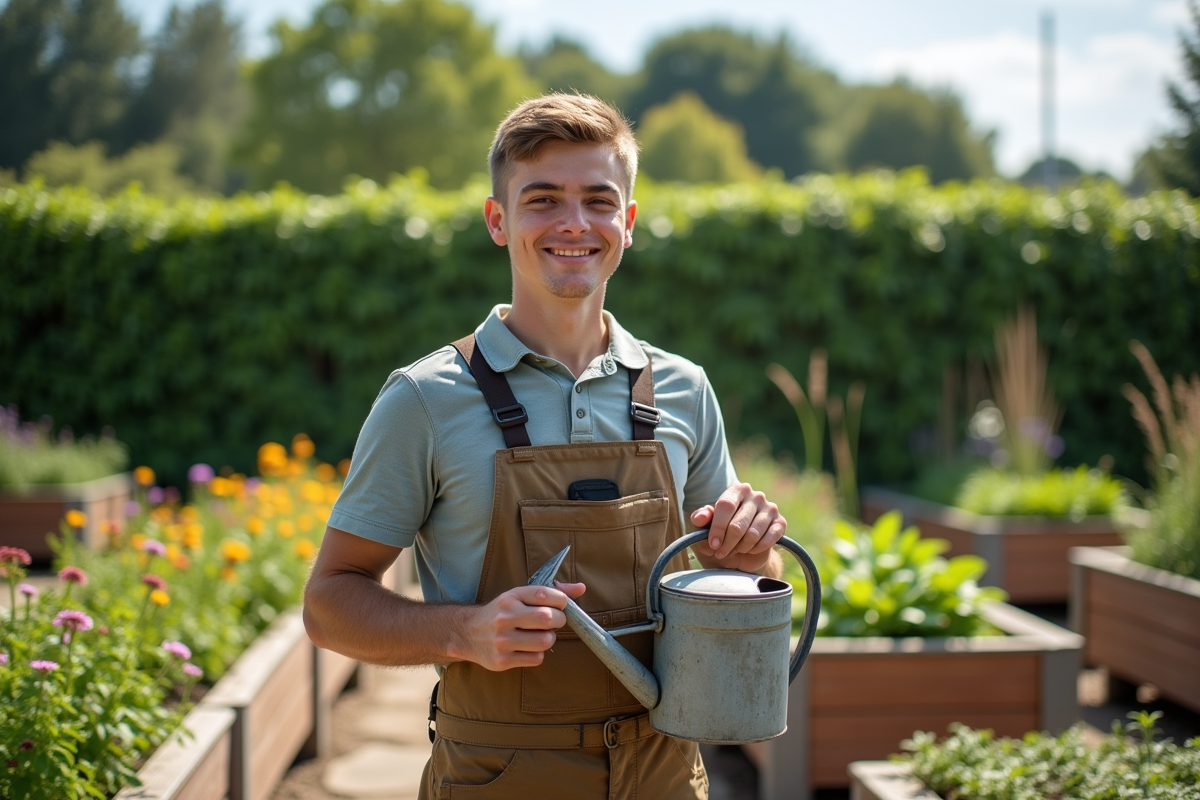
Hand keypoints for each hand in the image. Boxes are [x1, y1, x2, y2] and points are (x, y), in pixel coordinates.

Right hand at [464, 581, 585, 670]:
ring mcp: (502, 640)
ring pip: (545, 641)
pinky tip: (528, 647)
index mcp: (510, 598)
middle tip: (554, 622)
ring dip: (549, 638)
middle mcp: (505, 617)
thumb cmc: (502, 612)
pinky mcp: (502, 660)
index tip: (561, 605)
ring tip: (540, 635)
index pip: (544, 594)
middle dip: (559, 620)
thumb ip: (551, 591)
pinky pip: (536, 659)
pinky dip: (538, 654)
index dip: (561, 600)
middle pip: (547, 618)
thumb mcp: (519, 596)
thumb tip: (581, 588)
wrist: (467, 633)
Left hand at [690, 482, 784, 573]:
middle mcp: (755, 495)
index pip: (726, 506)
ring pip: (753, 534)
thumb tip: (700, 518)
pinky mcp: (781, 523)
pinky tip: (750, 549)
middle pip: (738, 524)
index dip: (718, 528)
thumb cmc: (719, 536)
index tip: (713, 544)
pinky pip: (768, 539)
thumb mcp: (703, 529)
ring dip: (741, 547)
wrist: (740, 554)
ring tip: (735, 549)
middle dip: (728, 543)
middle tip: (722, 552)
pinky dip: (756, 549)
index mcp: (736, 490)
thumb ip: (700, 520)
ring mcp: (770, 508)